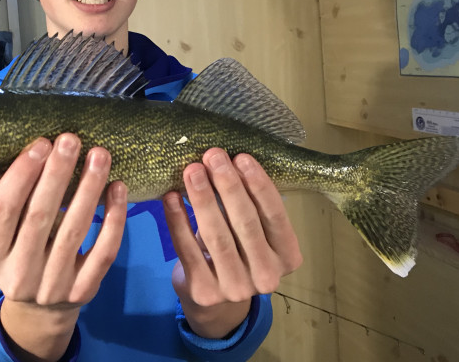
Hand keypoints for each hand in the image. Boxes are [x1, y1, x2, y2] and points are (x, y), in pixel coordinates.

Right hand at [0, 133, 126, 361]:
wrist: (39, 312)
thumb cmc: (19, 257)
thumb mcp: (1, 240)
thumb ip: (10, 208)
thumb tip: (33, 152)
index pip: (3, 211)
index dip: (22, 175)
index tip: (41, 144)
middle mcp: (18, 276)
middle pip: (40, 216)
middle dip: (57, 174)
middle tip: (71, 140)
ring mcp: (52, 287)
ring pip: (74, 230)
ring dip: (89, 187)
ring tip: (99, 154)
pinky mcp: (83, 291)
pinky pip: (103, 250)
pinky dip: (113, 218)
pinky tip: (118, 188)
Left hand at [163, 149, 301, 338]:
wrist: (216, 302)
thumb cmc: (237, 252)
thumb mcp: (252, 233)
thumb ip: (248, 206)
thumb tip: (227, 159)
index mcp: (287, 256)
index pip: (275, 216)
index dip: (258, 185)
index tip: (241, 157)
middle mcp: (267, 276)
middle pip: (245, 223)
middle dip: (228, 185)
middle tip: (212, 156)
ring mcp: (236, 288)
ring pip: (217, 236)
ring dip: (203, 198)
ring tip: (192, 170)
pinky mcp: (205, 291)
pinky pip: (187, 249)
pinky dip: (178, 220)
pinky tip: (171, 197)